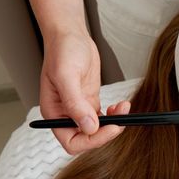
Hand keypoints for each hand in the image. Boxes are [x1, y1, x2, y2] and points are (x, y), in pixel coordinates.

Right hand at [40, 31, 129, 153]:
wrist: (71, 35)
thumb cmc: (63, 51)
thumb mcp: (67, 76)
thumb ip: (75, 104)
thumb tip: (88, 127)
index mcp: (54, 113)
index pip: (72, 142)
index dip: (92, 140)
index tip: (110, 128)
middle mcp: (65, 115)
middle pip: (87, 139)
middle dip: (106, 132)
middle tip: (120, 120)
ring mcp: (79, 109)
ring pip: (97, 129)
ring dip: (113, 123)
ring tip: (123, 108)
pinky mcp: (89, 101)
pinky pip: (103, 118)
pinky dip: (114, 115)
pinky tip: (120, 106)